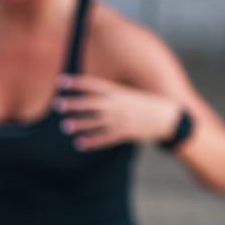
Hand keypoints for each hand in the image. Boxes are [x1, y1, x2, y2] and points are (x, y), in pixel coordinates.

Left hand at [55, 75, 180, 149]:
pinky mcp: (124, 134)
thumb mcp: (128, 94)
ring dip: (79, 124)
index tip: (61, 81)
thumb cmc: (145, 104)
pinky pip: (104, 139)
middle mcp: (117, 105)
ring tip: (65, 126)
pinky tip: (79, 144)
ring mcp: (120, 120)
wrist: (167, 117)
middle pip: (91, 103)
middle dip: (74, 103)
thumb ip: (111, 95)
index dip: (76, 83)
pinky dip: (91, 141)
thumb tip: (94, 94)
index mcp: (118, 92)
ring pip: (95, 122)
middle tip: (57, 104)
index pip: (93, 85)